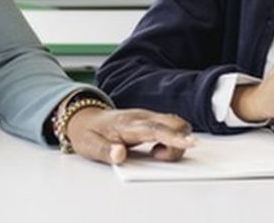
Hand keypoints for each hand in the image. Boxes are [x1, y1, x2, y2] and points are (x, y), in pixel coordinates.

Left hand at [64, 108, 195, 164]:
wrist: (83, 118)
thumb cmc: (88, 133)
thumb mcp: (89, 146)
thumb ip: (105, 151)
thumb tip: (119, 154)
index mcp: (127, 124)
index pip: (155, 129)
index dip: (173, 137)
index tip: (190, 143)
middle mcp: (141, 117)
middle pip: (174, 123)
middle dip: (179, 142)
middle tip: (157, 157)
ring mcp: (147, 117)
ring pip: (175, 123)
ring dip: (176, 141)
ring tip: (154, 154)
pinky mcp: (151, 121)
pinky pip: (170, 126)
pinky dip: (172, 139)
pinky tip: (157, 149)